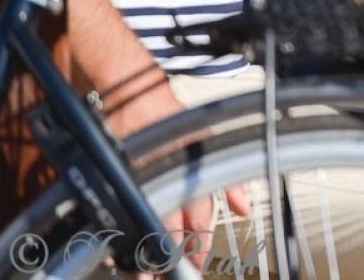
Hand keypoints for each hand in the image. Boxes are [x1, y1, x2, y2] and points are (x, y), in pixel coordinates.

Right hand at [103, 78, 254, 271]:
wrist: (141, 100)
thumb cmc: (178, 122)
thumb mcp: (213, 146)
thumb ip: (231, 181)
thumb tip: (246, 210)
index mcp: (192, 175)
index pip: (200, 219)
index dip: (200, 245)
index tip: (198, 263)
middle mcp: (168, 181)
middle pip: (172, 229)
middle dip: (173, 256)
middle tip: (171, 275)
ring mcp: (142, 182)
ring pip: (145, 226)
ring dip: (144, 254)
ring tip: (143, 275)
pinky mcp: (121, 181)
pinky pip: (118, 215)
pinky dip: (118, 236)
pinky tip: (118, 253)